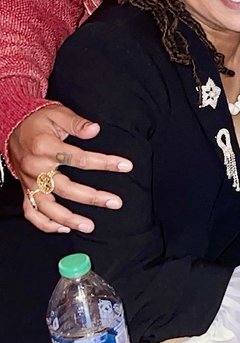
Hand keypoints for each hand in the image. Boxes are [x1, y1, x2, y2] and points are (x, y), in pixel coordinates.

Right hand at [9, 104, 132, 233]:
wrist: (11, 127)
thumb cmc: (39, 121)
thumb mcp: (58, 114)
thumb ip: (77, 123)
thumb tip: (95, 130)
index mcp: (45, 148)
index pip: (78, 158)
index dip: (104, 163)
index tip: (126, 166)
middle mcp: (36, 168)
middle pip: (66, 188)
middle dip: (92, 197)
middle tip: (115, 202)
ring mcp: (29, 182)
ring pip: (47, 207)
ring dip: (68, 219)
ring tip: (90, 226)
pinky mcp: (26, 190)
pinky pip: (32, 212)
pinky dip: (46, 224)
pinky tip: (64, 229)